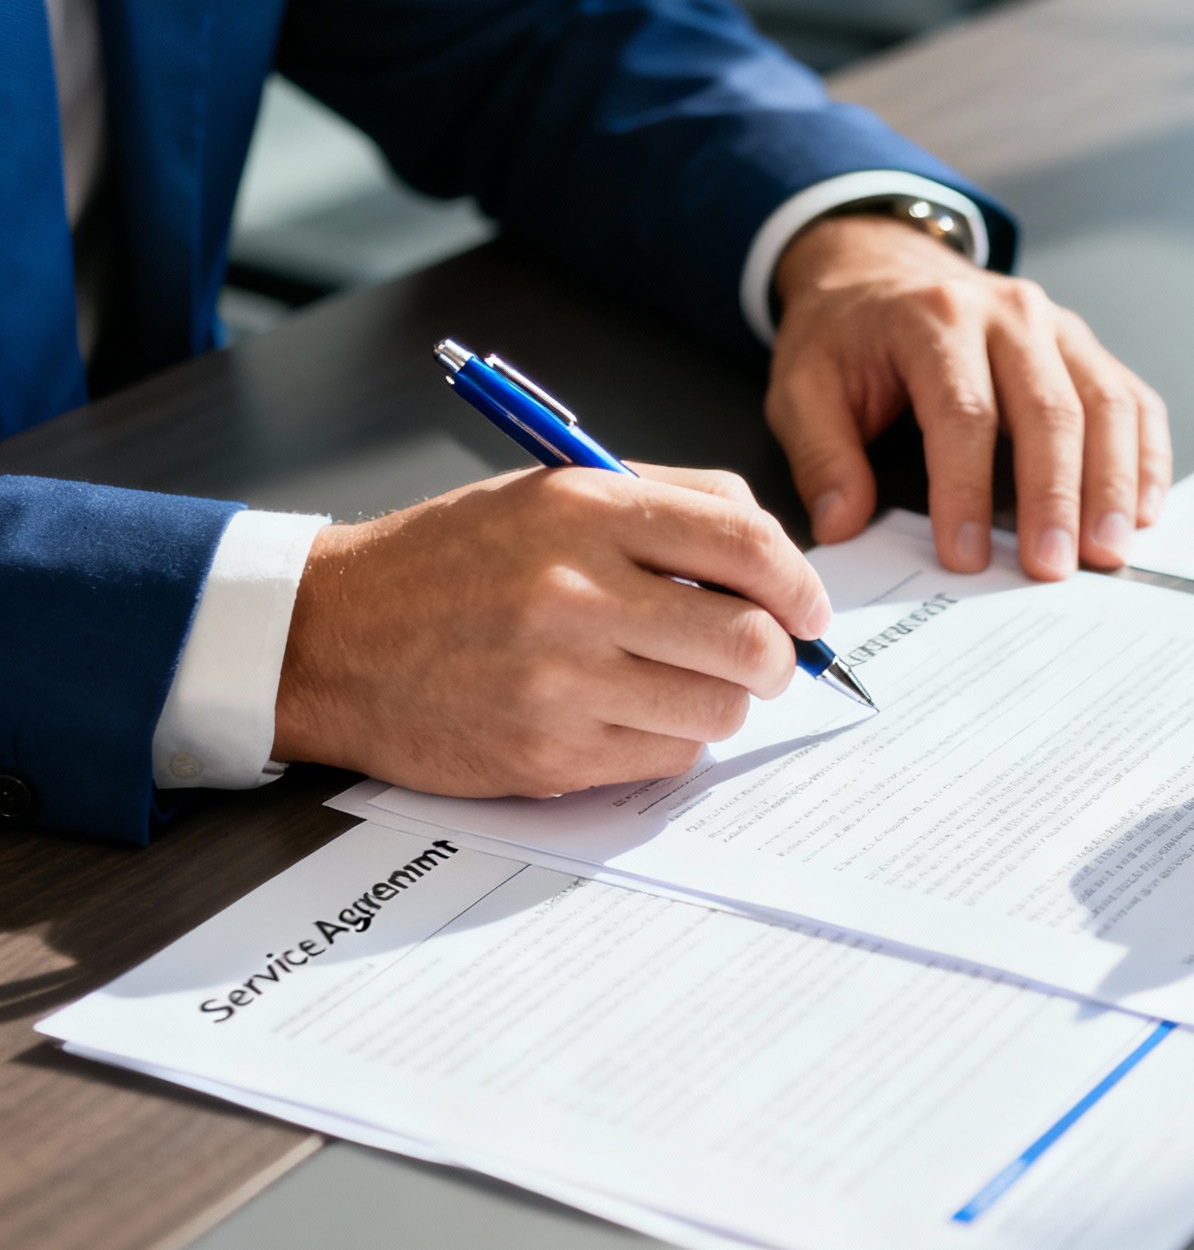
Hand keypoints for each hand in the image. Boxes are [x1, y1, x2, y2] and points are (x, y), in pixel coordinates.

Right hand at [274, 464, 829, 795]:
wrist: (330, 637)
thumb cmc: (449, 561)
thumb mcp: (552, 492)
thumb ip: (669, 503)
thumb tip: (775, 552)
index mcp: (587, 510)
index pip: (748, 542)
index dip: (800, 583)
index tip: (807, 607)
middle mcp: (578, 592)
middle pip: (750, 639)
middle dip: (779, 655)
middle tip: (766, 657)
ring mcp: (562, 680)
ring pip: (719, 708)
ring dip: (723, 701)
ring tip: (682, 682)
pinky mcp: (548, 752)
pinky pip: (666, 757)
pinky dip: (670, 740)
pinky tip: (628, 713)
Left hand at [766, 215, 1171, 577]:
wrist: (881, 268)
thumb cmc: (847, 335)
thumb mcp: (803, 386)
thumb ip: (822, 457)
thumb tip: (847, 525)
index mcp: (935, 319)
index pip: (964, 412)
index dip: (967, 490)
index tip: (966, 557)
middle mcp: (1009, 313)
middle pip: (1050, 409)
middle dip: (1055, 497)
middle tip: (1054, 568)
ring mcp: (1058, 327)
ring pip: (1105, 405)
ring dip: (1112, 485)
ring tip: (1107, 552)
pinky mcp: (1086, 348)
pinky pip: (1133, 401)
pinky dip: (1146, 457)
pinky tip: (1143, 511)